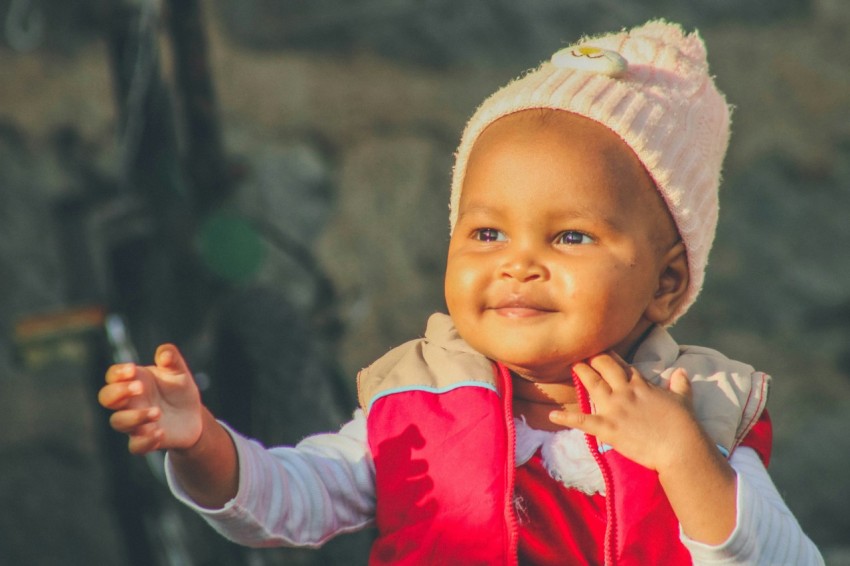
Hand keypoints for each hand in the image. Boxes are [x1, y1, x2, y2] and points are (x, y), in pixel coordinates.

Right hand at [98, 344, 202, 454]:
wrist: (193, 416)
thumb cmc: (179, 390)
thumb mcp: (179, 372)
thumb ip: (172, 359)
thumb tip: (164, 353)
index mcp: (134, 381)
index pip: (113, 375)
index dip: (118, 373)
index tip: (133, 369)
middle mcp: (129, 402)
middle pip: (106, 397)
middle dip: (118, 392)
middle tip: (140, 388)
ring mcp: (135, 422)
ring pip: (118, 422)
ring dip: (135, 417)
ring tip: (157, 412)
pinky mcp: (145, 439)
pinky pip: (135, 446)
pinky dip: (145, 441)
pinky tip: (160, 433)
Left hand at [549, 352, 700, 472]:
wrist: (680, 448)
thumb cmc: (684, 425)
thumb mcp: (683, 399)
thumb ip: (680, 383)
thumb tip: (682, 371)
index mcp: (640, 384)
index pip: (621, 365)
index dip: (609, 356)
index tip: (599, 349)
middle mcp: (624, 391)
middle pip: (603, 367)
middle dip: (592, 359)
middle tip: (580, 352)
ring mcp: (614, 408)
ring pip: (592, 384)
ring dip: (581, 373)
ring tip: (571, 365)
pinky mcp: (608, 428)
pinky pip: (582, 420)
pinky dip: (566, 418)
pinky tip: (552, 414)